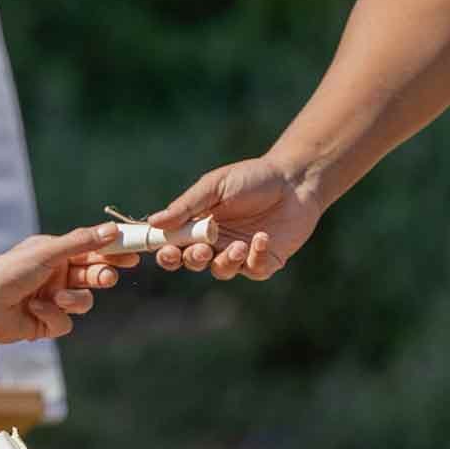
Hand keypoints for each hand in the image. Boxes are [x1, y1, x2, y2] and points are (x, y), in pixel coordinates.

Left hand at [0, 226, 125, 345]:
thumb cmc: (9, 271)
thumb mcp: (46, 252)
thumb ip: (81, 242)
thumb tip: (112, 231)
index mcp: (57, 254)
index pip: (93, 249)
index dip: (115, 250)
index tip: (136, 249)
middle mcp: (58, 275)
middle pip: (94, 274)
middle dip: (102, 275)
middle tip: (105, 277)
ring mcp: (54, 299)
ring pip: (85, 301)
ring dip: (74, 300)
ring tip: (57, 297)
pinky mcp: (48, 322)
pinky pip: (66, 322)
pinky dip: (53, 316)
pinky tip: (35, 310)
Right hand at [148, 158, 320, 280]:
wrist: (295, 180)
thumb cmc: (252, 178)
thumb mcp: (215, 186)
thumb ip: (186, 206)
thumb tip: (153, 223)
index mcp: (196, 224)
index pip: (172, 245)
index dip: (165, 251)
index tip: (166, 250)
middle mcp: (214, 242)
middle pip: (192, 262)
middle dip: (193, 259)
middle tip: (202, 249)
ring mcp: (239, 254)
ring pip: (221, 271)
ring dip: (225, 262)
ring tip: (237, 246)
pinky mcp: (265, 261)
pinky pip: (253, 270)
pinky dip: (255, 257)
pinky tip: (262, 237)